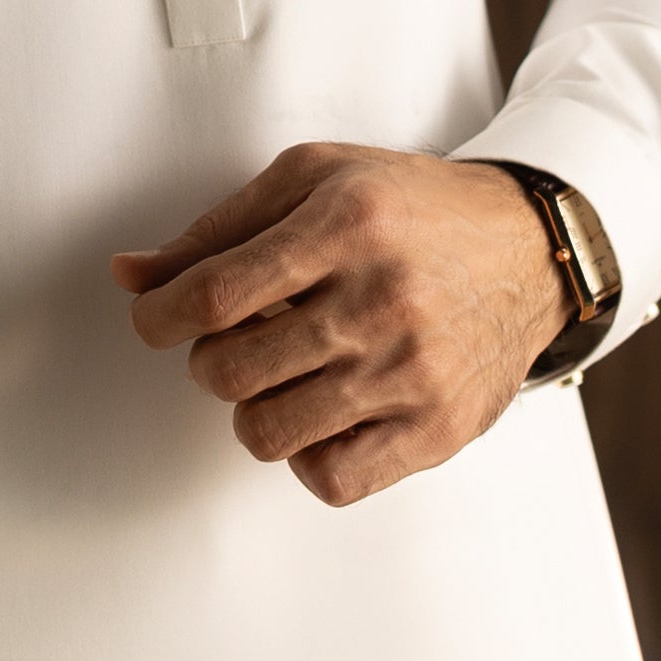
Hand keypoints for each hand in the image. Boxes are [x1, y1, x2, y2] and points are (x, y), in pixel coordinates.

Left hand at [112, 144, 570, 507]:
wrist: (530, 249)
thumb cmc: (411, 210)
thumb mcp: (315, 181)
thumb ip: (217, 230)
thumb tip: (130, 275)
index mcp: (344, 225)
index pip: (212, 296)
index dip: (159, 318)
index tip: (156, 321)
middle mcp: (381, 299)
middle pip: (229, 371)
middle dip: (210, 359)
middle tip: (239, 339)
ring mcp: (412, 372)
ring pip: (269, 432)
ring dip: (253, 407)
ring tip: (281, 374)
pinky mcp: (437, 428)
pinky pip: (331, 479)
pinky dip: (308, 454)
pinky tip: (323, 412)